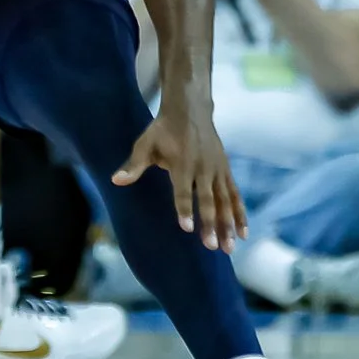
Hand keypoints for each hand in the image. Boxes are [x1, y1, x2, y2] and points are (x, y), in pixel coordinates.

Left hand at [113, 105, 246, 250]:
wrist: (190, 110)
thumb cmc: (163, 130)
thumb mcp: (145, 143)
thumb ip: (134, 165)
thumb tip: (116, 181)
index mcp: (182, 162)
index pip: (183, 191)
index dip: (184, 209)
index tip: (186, 229)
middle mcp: (203, 168)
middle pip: (208, 200)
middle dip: (210, 223)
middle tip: (211, 246)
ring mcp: (217, 169)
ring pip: (225, 201)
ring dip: (228, 225)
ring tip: (230, 248)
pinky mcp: (226, 170)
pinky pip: (235, 195)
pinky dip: (240, 213)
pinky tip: (243, 233)